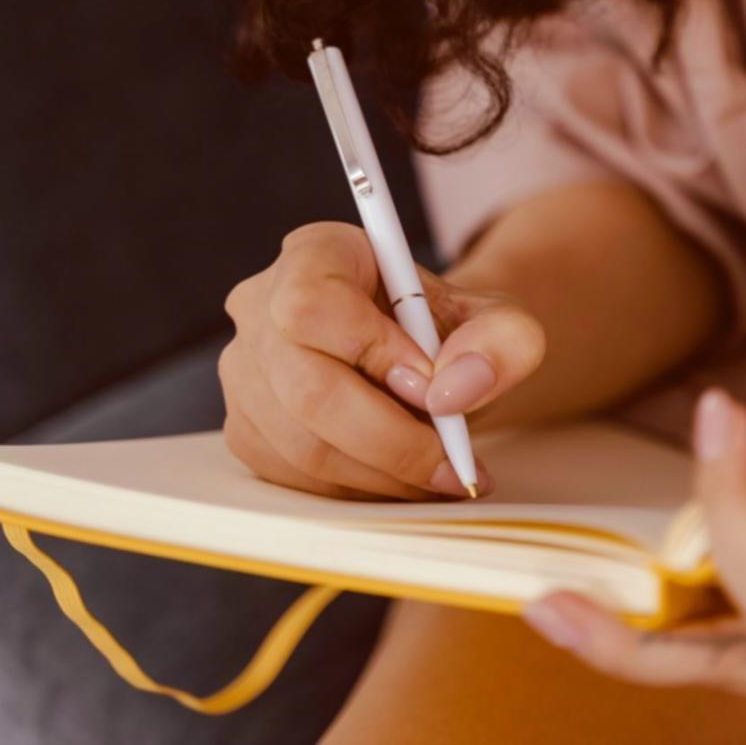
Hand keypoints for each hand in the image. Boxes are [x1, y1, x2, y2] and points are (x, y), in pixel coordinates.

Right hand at [218, 221, 544, 499]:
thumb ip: (500, 340)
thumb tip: (454, 389)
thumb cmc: (455, 333)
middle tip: (455, 465)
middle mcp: (262, 307)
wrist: (431, 362)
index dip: (375, 353)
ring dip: (384, 475)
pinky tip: (405, 480)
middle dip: (392, 441)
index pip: (314, 305)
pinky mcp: (246, 429)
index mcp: (316, 254)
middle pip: (307, 390)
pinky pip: (295, 478)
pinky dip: (360, 490)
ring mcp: (245, 372)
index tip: (435, 388)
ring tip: (442, 475)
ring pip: (303, 446)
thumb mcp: (500, 322)